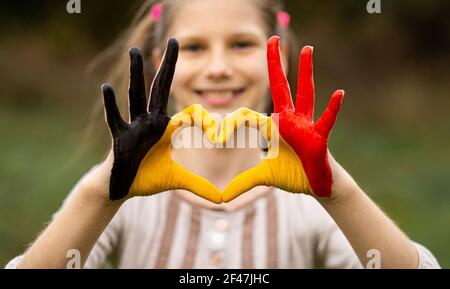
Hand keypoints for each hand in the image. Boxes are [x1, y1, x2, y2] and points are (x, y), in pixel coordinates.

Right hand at [103, 39, 220, 202]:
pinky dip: (111, 105)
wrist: (123, 188)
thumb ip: (199, 186)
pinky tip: (107, 87)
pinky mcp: (119, 137)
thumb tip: (222, 200)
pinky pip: (115, 119)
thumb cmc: (148, 178)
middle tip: (174, 39)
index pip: (190, 113)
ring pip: (136, 96)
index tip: (216, 134)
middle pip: (161, 87)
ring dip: (136, 74)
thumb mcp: (178, 180)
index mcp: (167, 128)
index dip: (204, 121)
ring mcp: (134, 127)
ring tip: (135, 51)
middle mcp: (151, 121)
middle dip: (168, 64)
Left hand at [221, 36, 343, 200]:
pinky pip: (326, 121)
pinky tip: (338, 93)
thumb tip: (222, 198)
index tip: (217, 138)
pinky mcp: (319, 137)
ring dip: (306, 72)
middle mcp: (288, 120)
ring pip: (304, 94)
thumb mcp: (263, 178)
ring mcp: (305, 126)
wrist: (315, 185)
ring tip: (308, 49)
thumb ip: (243, 182)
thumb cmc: (292, 175)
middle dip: (275, 64)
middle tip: (272, 39)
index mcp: (273, 127)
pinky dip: (332, 109)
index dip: (231, 125)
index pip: (248, 116)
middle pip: (280, 87)